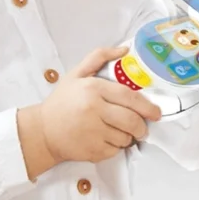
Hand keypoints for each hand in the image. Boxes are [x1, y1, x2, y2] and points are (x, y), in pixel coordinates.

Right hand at [39, 46, 161, 163]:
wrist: (43, 130)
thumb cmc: (62, 101)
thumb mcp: (76, 74)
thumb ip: (99, 57)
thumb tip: (124, 49)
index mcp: (92, 89)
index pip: (128, 97)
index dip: (146, 106)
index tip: (155, 112)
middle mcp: (94, 110)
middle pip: (131, 120)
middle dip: (141, 126)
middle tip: (142, 127)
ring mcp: (93, 132)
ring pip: (125, 137)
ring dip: (128, 136)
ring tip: (119, 131)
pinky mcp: (93, 151)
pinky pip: (116, 150)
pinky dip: (116, 147)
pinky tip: (106, 139)